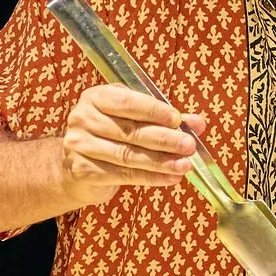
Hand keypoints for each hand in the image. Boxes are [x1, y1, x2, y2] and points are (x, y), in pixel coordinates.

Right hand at [60, 83, 205, 201]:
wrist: (77, 167)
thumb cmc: (111, 136)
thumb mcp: (135, 119)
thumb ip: (166, 119)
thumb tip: (198, 123)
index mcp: (96, 97)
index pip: (126, 102)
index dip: (153, 111)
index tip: (177, 119)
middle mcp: (83, 118)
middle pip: (129, 130)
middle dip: (164, 139)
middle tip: (188, 145)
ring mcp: (79, 145)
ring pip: (128, 155)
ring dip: (161, 161)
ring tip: (184, 165)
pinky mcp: (83, 170)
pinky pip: (123, 175)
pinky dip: (150, 177)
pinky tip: (170, 178)